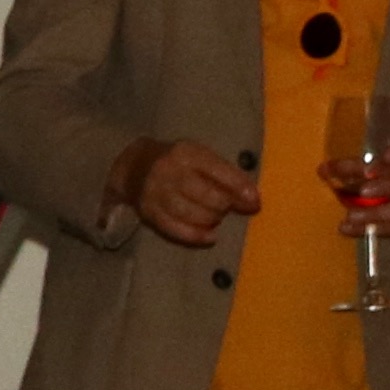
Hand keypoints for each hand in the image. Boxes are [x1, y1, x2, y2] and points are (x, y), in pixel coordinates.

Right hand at [112, 134, 263, 244]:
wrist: (134, 166)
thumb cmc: (179, 161)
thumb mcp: (200, 156)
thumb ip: (224, 172)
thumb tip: (251, 197)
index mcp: (185, 152)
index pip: (217, 171)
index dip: (239, 188)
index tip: (255, 202)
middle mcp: (168, 171)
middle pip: (205, 194)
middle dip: (225, 205)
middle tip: (230, 208)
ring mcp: (155, 193)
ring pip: (190, 213)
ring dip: (211, 219)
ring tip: (216, 216)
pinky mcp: (149, 212)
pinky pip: (175, 228)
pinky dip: (196, 236)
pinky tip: (210, 237)